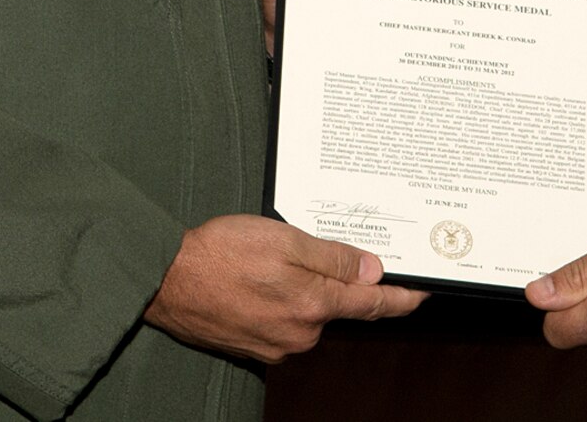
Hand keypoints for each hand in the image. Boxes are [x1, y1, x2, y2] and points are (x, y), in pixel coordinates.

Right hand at [144, 213, 425, 361]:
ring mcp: (275, 345)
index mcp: (313, 306)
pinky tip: (255, 278)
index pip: (371, 305)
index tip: (422, 295)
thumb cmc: (219, 254)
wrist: (164, 280)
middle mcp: (300, 334)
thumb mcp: (285, 240)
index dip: (401, 299)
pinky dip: (278, 299)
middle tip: (304, 248)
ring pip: (307, 311)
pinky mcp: (253, 346)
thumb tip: (372, 272)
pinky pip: (281, 320)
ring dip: (300, 288)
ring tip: (267, 260)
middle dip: (332, 279)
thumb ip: (332, 258)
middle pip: (335, 305)